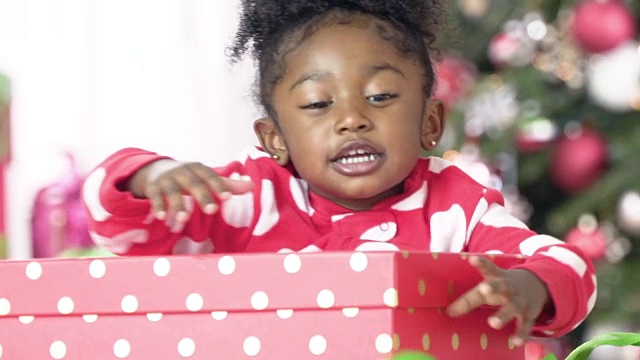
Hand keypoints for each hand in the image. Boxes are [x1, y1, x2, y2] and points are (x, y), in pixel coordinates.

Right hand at [128, 159, 253, 220]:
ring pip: (172, 191)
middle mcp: (183, 172)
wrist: (157, 169)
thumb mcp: (207, 178)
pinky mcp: (153, 188)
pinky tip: (161, 217)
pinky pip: (154, 196)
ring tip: (183, 218)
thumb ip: (228, 185)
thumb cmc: (189, 177)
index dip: (219, 186)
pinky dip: (158, 206)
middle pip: (193, 184)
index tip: (228, 197)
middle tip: (212, 210)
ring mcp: (167, 179)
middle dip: (203, 196)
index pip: (210, 176)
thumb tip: (253, 186)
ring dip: (178, 204)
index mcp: (199, 169)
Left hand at [446, 256, 550, 346]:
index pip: (488, 268)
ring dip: (503, 315)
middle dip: (492, 287)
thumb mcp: (489, 286)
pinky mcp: (529, 315)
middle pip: (500, 285)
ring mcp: (520, 301)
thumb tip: (448, 312)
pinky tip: (515, 342)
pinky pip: (525, 325)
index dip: (480, 263)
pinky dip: (521, 334)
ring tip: (492, 323)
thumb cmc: (501, 287)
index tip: (472, 258)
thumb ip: (469, 299)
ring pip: (512, 307)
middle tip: (483, 289)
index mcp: (497, 277)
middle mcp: (509, 287)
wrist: (535, 285)